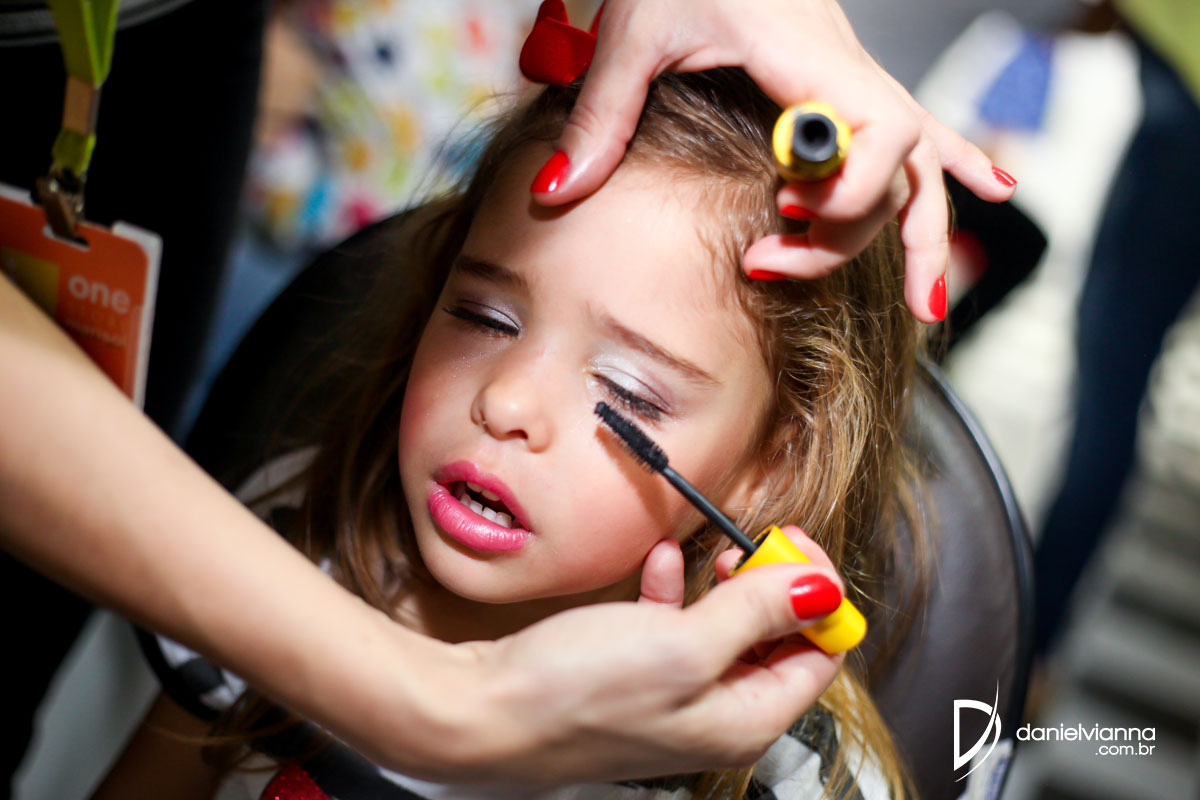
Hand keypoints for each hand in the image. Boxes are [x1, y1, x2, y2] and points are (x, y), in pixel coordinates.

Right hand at [438, 539, 843, 781]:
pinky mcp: (636, 680)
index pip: (818, 656)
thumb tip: (822, 591)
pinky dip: (676, 593)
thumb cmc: (575, 693)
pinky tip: (659, 566)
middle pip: (776, 641)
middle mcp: (716, 716)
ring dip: (725, 586)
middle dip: (773, 587)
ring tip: (712, 552)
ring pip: (727, 630)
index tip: (794, 548)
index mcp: (744, 720)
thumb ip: (758, 613)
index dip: (814, 596)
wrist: (484, 710)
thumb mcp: (684, 644)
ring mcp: (675, 698)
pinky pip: (677, 629)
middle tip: (756, 543)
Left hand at [531, 0, 1016, 322]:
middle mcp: (849, 75)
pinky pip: (923, 128)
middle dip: (852, 238)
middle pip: (900, 175)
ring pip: (922, 165)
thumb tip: (555, 193)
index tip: (779, 216)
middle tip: (774, 266)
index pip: (878, 142)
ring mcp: (857, 80)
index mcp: (810, 60)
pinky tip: (998, 188)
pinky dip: (962, 162)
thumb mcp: (634, 33)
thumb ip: (602, 116)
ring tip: (926, 306)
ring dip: (924, 234)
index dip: (846, 198)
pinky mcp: (848, 83)